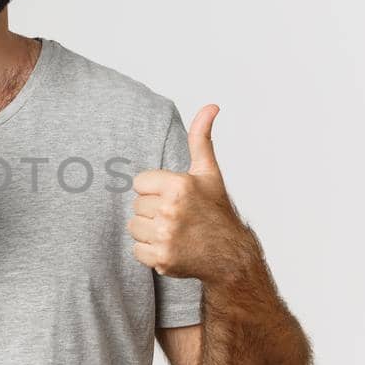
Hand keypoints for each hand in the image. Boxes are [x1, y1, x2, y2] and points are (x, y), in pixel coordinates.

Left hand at [128, 104, 253, 282]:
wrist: (230, 255)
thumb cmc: (216, 210)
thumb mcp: (209, 172)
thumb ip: (201, 138)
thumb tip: (210, 106)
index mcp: (178, 185)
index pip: (139, 182)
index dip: (155, 189)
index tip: (175, 198)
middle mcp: (170, 209)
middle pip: (136, 205)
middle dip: (153, 210)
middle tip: (178, 217)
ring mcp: (165, 236)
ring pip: (134, 226)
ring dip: (149, 230)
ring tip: (174, 231)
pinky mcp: (161, 258)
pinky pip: (136, 250)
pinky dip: (150, 251)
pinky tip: (171, 247)